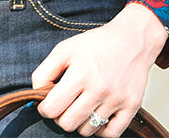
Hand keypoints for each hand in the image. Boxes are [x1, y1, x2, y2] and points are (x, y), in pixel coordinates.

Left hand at [31, 4, 167, 135]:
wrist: (132, 40)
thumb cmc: (95, 44)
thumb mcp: (64, 49)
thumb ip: (45, 71)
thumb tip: (36, 93)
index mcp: (79, 73)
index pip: (53, 108)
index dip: (45, 109)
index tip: (47, 104)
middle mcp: (98, 89)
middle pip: (68, 124)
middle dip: (60, 117)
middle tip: (63, 106)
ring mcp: (117, 100)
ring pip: (88, 131)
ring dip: (79, 123)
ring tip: (80, 108)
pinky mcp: (132, 107)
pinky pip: (111, 135)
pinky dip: (100, 130)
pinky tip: (96, 116)